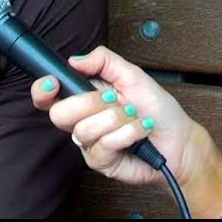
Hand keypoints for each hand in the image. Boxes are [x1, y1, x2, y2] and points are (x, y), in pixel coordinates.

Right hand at [31, 45, 210, 188]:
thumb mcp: (133, 75)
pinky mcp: (101, 162)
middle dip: (90, 104)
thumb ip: (104, 61)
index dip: (42, 90)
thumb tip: (74, 59)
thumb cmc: (157, 108)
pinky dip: (126, 134)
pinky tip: (139, 132)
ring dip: (116, 120)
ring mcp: (89, 143)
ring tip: (134, 116)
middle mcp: (82, 120)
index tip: (53, 82)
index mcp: (84, 96)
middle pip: (59, 114)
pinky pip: (102, 146)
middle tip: (115, 101)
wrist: (179, 139)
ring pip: (83, 130)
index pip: (48, 96)